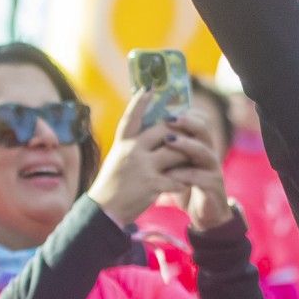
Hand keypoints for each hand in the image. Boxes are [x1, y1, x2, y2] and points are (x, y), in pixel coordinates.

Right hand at [88, 91, 198, 226]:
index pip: (131, 118)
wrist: (104, 211)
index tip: (149, 87)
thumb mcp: (118, 159)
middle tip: (192, 131)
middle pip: (163, 131)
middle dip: (180, 131)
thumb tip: (155, 133)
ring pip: (175, 152)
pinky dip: (185, 181)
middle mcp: (132, 151)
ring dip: (187, 155)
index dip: (140, 102)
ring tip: (194, 158)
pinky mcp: (151, 184)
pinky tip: (188, 183)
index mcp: (123, 144)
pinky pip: (177, 178)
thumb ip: (134, 146)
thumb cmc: (113, 185)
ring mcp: (142, 167)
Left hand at [164, 113, 232, 229]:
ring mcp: (213, 169)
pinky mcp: (213, 186)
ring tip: (170, 140)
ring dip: (187, 144)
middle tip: (169, 118)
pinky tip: (170, 174)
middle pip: (204, 130)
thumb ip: (165, 148)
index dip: (184, 111)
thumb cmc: (185, 185)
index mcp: (199, 145)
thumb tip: (141, 127)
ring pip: (204, 151)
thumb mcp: (173, 164)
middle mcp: (208, 153)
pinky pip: (200, 177)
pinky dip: (184, 174)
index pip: (196, 120)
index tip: (164, 106)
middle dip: (187, 122)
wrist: (203, 214)